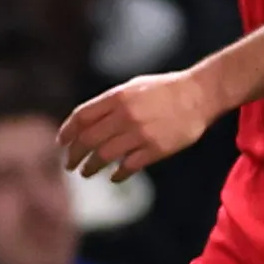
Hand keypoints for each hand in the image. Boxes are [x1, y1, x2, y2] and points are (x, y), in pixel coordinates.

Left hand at [62, 69, 223, 180]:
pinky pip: (129, 166)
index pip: (81, 118)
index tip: (61, 143)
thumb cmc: (167, 89)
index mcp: (118, 97)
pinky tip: (114, 177)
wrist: (201, 94)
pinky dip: (118, 174)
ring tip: (86, 173)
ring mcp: (141, 133)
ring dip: (90, 167)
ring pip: (104, 156)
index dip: (67, 132)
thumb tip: (86, 122)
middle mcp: (126, 116)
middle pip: (88, 140)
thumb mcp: (134, 87)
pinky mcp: (157, 148)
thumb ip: (110, 103)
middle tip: (69, 164)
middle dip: (74, 155)